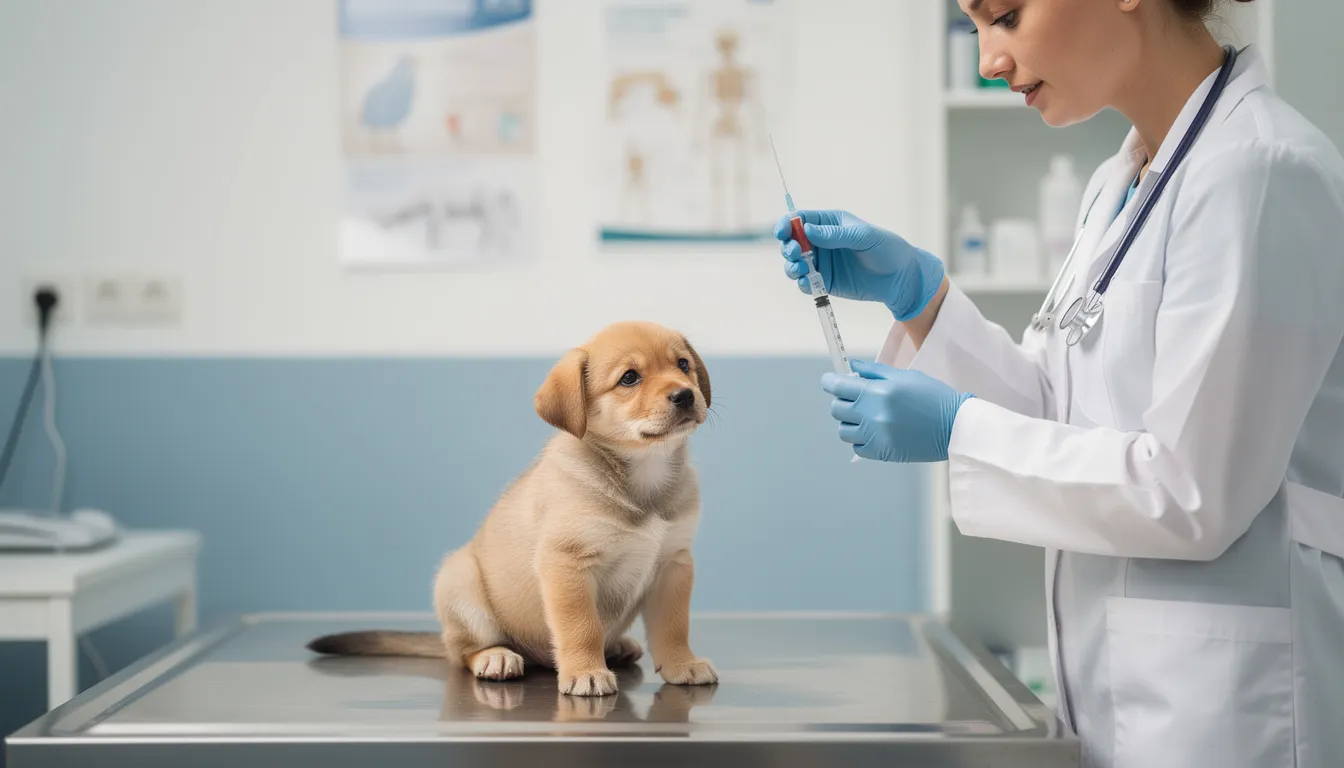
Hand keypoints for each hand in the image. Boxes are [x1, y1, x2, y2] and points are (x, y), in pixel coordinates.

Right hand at [774, 210, 944, 320]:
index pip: (800, 219)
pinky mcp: (825, 281)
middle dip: (788, 247)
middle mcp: (820, 241)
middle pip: (791, 241)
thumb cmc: (886, 249)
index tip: (783, 232)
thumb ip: (835, 235)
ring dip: (791, 266)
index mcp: (829, 223)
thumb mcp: (863, 236)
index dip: (787, 223)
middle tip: (795, 253)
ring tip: (800, 269)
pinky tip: (806, 282)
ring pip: (794, 263)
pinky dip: (801, 282)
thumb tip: (806, 230)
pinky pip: (805, 282)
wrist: (900, 277)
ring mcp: (821, 262)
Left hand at [822, 360, 972, 462]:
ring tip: (868, 417)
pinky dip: (861, 439)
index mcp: (878, 392)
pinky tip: (876, 432)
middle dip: (843, 401)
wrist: (955, 427)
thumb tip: (852, 366)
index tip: (830, 381)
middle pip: (836, 409)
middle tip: (857, 399)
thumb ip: (875, 371)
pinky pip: (857, 447)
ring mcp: (875, 436)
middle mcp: (872, 415)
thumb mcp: (905, 376)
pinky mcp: (881, 452)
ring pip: (843, 430)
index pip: (838, 387)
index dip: (830, 382)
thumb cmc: (933, 397)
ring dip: (851, 422)